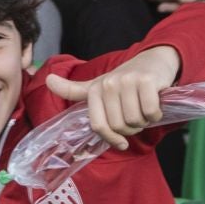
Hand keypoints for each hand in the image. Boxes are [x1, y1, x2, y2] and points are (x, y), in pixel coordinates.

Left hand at [43, 45, 180, 149]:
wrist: (154, 60)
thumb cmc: (124, 79)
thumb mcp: (97, 85)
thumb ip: (74, 89)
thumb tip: (48, 80)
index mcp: (93, 90)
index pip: (98, 126)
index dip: (111, 139)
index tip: (121, 143)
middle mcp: (107, 84)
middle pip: (118, 126)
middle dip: (131, 129)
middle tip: (137, 120)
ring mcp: (126, 81)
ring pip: (134, 121)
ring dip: (144, 122)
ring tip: (145, 112)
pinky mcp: (146, 81)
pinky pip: (150, 112)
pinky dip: (155, 115)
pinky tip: (156, 106)